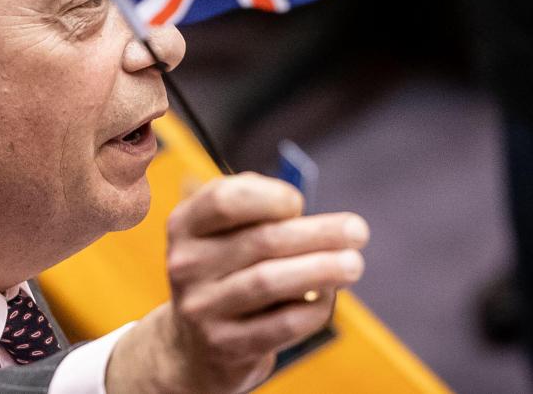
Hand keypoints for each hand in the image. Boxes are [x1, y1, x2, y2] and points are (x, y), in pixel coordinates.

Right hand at [106, 173, 368, 392]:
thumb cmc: (224, 273)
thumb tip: (297, 209)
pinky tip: (327, 298)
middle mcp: (186, 264)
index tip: (299, 203)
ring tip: (353, 264)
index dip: (269, 196)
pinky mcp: (225, 346)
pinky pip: (280, 325)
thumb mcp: (220, 234)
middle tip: (357, 230)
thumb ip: (252, 208)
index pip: (223, 200)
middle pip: (259, 240)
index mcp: (184, 226)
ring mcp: (201, 307)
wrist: (194, 346)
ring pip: (269, 282)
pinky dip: (312, 309)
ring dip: (320, 270)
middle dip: (315, 233)